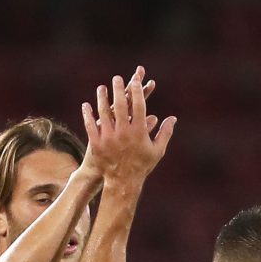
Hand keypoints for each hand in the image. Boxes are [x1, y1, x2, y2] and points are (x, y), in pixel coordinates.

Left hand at [81, 66, 175, 183]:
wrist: (123, 183)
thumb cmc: (142, 166)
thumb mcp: (157, 151)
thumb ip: (165, 133)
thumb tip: (173, 118)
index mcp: (139, 132)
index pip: (138, 106)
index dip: (137, 92)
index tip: (135, 81)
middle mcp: (123, 133)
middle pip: (121, 106)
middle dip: (119, 90)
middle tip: (117, 78)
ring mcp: (109, 138)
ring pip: (104, 113)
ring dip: (102, 99)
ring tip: (101, 88)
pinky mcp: (97, 144)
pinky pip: (91, 126)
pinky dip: (88, 115)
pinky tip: (86, 105)